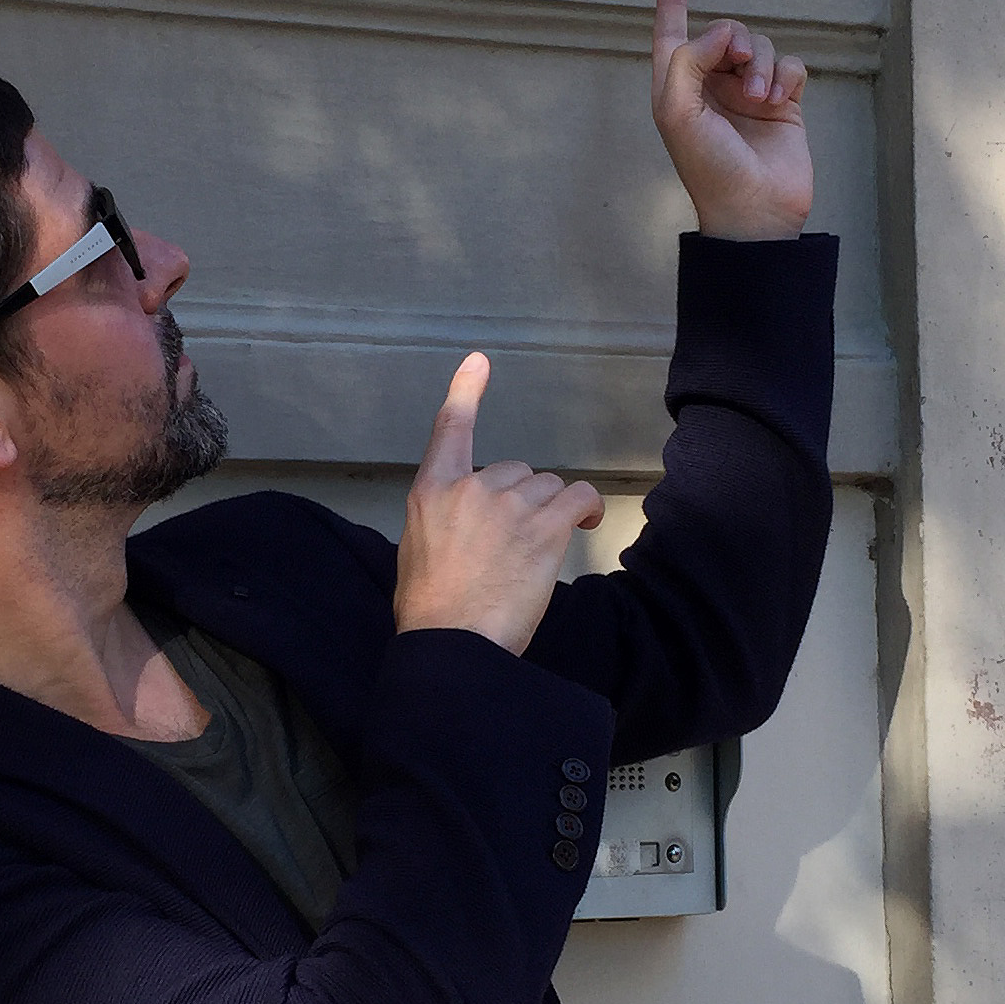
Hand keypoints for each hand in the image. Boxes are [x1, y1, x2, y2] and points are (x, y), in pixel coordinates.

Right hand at [395, 354, 604, 655]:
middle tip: (512, 547)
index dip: (466, 391)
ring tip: (537, 552)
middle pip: (515, 470)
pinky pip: (578, 497)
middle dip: (521, 501)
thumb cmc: (430, 610)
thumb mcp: (417, 552)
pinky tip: (587, 522)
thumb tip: (465, 525)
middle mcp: (471, 487)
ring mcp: (510, 504)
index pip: (450, 429)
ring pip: (547, 486)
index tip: (479, 361)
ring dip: (550, 511)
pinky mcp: (545, 526)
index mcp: (431, 491)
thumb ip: (442, 521)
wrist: (452, 641)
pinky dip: (587, 507)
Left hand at [652, 0, 813, 240]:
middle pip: (725, 34)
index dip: (672, 4)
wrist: (755, 210)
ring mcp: (750, 96)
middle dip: (734, 38)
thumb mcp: (677, 112)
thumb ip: (687, 60)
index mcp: (679, 90)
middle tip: (739, 60)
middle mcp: (713, 89)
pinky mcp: (784, 105)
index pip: (672, 37)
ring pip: (760, 47)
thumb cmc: (708, 168)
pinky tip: (780, 99)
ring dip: (762, 64)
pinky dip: (786, 74)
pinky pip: (790, 66)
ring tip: (760, 98)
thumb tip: (722, 31)